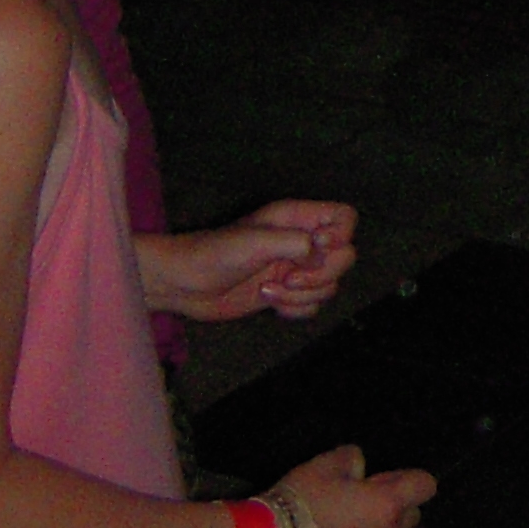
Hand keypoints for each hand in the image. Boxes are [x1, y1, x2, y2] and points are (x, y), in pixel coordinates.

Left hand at [145, 199, 357, 323]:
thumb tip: (320, 252)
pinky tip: (269, 302)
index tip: (316, 248)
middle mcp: (301, 242)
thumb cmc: (214, 254)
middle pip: (345, 256)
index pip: (344, 217)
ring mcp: (295, 269)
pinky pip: (313, 306)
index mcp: (296, 219)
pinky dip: (296, 310)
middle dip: (320, 274)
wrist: (184, 284)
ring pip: (330, 285)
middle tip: (289, 278)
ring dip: (303, 295)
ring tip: (268, 290)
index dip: (340, 235)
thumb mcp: (255, 242)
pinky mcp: (287, 293)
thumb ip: (295, 242)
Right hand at [274, 443, 436, 527]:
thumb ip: (352, 460)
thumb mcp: (324, 464)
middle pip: (411, 520)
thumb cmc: (299, 500)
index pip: (425, 486)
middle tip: (364, 508)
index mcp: (387, 505)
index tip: (386, 482)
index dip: (409, 480)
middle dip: (395, 511)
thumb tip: (360, 468)